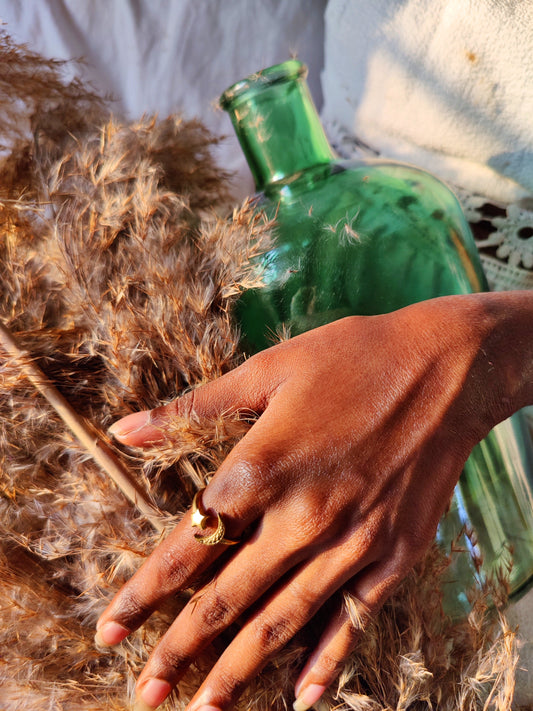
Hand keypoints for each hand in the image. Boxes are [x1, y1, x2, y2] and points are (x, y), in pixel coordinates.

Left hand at [96, 292, 531, 710]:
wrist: (447, 366)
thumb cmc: (352, 357)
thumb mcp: (268, 369)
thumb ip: (193, 408)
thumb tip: (124, 430)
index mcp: (262, 467)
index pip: (187, 547)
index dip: (142, 594)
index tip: (109, 630)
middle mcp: (302, 516)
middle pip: (227, 599)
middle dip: (180, 649)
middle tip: (146, 691)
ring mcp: (352, 542)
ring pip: (283, 622)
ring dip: (238, 670)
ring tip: (202, 709)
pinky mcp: (394, 553)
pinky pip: (351, 619)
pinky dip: (324, 662)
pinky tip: (299, 697)